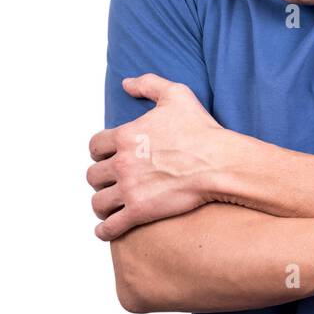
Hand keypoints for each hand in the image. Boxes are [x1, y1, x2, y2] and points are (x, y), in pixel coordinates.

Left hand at [86, 74, 229, 239]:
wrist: (220, 163)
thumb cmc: (202, 131)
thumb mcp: (177, 95)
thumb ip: (149, 84)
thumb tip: (126, 83)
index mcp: (125, 136)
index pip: (95, 146)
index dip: (100, 152)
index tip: (107, 157)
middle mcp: (122, 163)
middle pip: (93, 175)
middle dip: (100, 179)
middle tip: (111, 181)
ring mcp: (129, 189)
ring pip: (98, 201)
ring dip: (102, 204)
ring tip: (109, 206)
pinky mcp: (139, 211)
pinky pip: (110, 226)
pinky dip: (104, 230)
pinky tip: (106, 229)